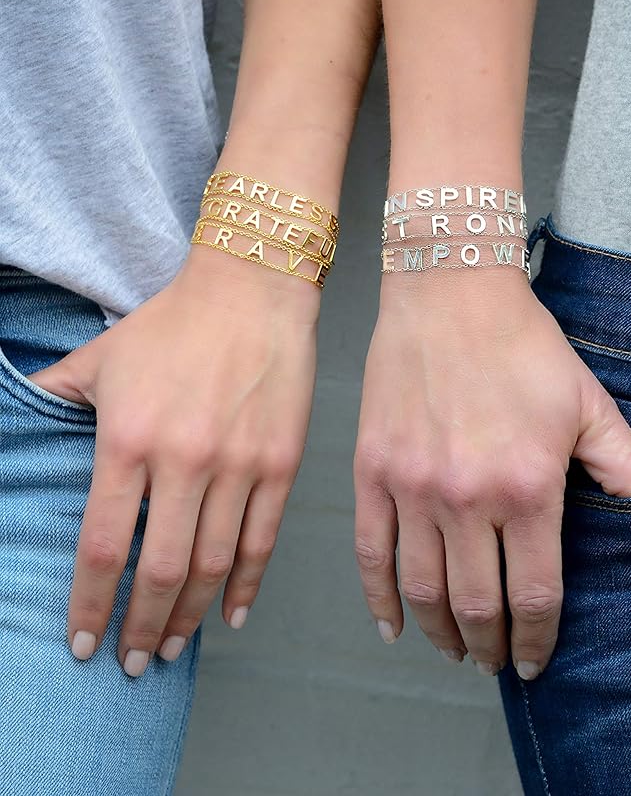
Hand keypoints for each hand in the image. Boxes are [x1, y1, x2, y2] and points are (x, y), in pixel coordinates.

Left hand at [27, 247, 318, 675]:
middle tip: (131, 663)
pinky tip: (230, 615)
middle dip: (141, 627)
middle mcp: (185, 459)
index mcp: (129, 438)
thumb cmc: (172, 323)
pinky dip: (246, 586)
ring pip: (212, 565)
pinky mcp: (281, 463)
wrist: (251, 289)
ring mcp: (239, 464)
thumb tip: (13, 415)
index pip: (103, 545)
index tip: (83, 643)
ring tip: (170, 648)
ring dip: (189, 618)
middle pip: (161, 570)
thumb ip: (52, 395)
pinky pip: (262, 540)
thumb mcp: (101, 357)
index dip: (91, 603)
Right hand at [353, 270, 630, 677]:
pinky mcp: (373, 469)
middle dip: (488, 647)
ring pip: (422, 589)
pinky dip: (379, 599)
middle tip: (493, 661)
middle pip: (476, 605)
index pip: (533, 595)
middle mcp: (466, 498)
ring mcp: (412, 486)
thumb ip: (623, 465)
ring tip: (454, 648)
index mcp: (526, 488)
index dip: (535, 642)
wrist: (449, 293)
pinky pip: (370, 551)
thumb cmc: (520, 344)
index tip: (532, 662)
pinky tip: (393, 626)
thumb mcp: (586, 402)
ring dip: (440, 632)